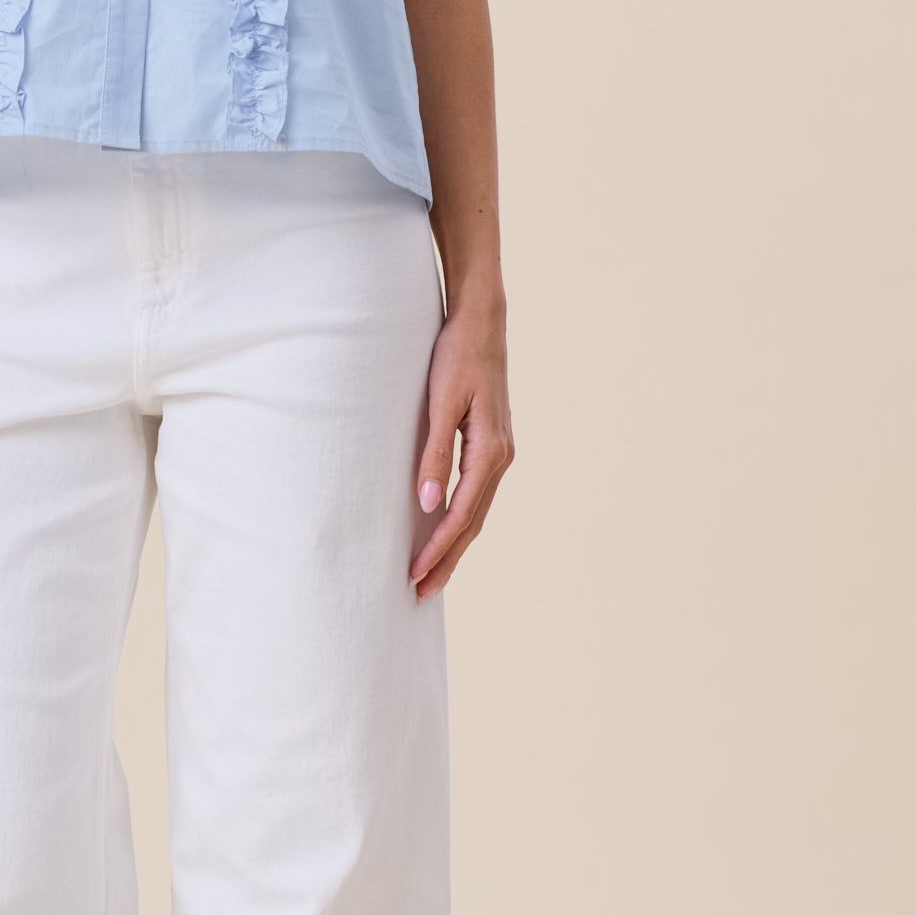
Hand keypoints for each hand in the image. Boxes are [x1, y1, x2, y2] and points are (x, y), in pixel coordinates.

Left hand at [410, 291, 511, 597]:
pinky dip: (461, 519)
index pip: (461, 514)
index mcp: (490, 451)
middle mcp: (501, 457)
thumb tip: (426, 504)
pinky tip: (445, 529)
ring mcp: (498, 451)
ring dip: (454, 545)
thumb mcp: (440, 403)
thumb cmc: (457, 356)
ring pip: (477, 511)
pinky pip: (476, 493)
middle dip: (447, 560)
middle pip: (473, 522)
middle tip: (420, 594)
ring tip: (432, 574)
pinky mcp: (490, 444)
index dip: (438, 548)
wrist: (480, 321)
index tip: (414, 575)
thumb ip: (434, 454)